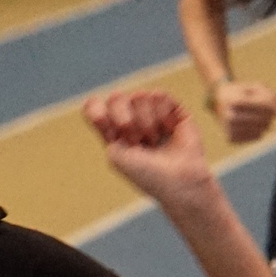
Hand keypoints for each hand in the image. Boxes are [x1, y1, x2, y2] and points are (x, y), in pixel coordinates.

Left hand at [84, 88, 215, 203]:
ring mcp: (152, 114)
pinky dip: (162, 114)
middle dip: (125, 120)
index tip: (105, 127)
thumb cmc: (148, 175)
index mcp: (113, 132)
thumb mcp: (115, 155)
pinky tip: (168, 129)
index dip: (97, 110)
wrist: (180, 181)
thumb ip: (104, 125)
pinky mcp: (173, 110)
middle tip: (136, 141)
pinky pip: (159, 95)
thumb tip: (124, 99)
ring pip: (140, 96)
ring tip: (154, 140)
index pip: (95, 106)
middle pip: (116, 98)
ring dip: (146, 122)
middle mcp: (132, 121)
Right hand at [208, 77, 275, 142]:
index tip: (275, 103)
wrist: (217, 100)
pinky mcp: (231, 139)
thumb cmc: (241, 92)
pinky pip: (257, 137)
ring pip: (263, 129)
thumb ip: (273, 98)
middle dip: (269, 114)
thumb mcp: (255, 88)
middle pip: (265, 119)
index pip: (265, 105)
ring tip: (255, 115)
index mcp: (235, 100)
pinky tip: (250, 123)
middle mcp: (230, 116)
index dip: (274, 105)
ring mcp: (229, 129)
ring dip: (264, 122)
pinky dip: (258, 130)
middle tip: (263, 108)